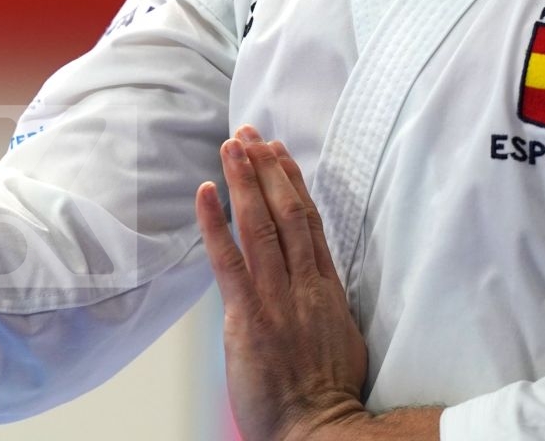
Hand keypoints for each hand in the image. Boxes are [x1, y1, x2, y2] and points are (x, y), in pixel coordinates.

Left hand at [197, 126, 370, 440]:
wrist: (319, 430)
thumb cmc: (328, 395)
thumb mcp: (340, 339)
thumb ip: (321, 304)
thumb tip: (312, 283)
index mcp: (327, 289)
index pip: (309, 222)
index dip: (293, 183)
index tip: (280, 153)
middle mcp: (304, 285)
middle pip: (286, 213)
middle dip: (267, 169)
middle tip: (250, 133)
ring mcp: (276, 298)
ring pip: (261, 226)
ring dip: (245, 181)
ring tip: (232, 144)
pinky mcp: (248, 317)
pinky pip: (229, 261)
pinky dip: (215, 223)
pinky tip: (205, 192)